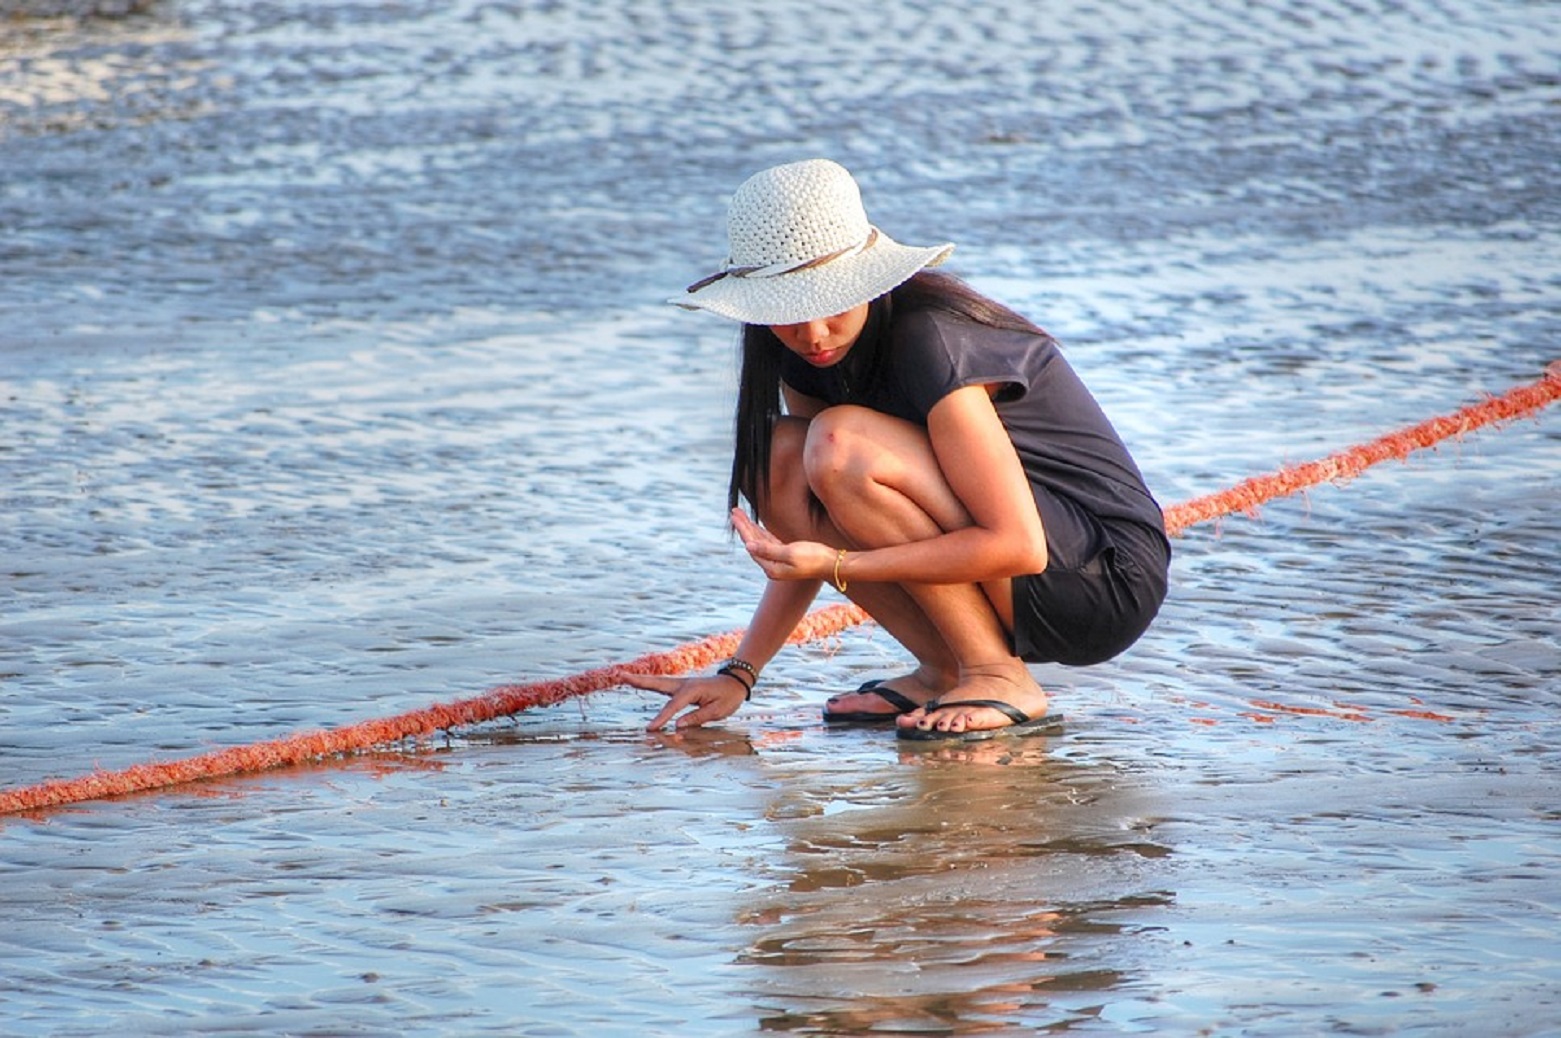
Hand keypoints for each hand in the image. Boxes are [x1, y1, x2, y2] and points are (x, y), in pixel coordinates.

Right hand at [623, 671, 749, 730]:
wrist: (736, 682)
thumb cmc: (728, 697)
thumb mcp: (718, 710)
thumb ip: (698, 717)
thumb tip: (677, 726)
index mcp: (692, 690)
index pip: (673, 706)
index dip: (662, 718)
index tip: (650, 729)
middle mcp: (684, 684)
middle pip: (658, 684)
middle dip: (640, 681)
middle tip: (621, 676)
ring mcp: (681, 684)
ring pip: (658, 683)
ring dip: (641, 681)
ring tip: (623, 677)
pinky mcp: (681, 688)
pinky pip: (663, 687)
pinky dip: (650, 684)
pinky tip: (640, 684)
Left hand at [730, 508, 837, 582]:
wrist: (833, 564)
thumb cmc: (814, 558)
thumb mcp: (790, 553)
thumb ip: (768, 549)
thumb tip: (748, 546)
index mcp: (771, 567)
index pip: (752, 545)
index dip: (743, 529)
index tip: (735, 515)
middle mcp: (773, 567)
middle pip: (754, 543)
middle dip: (744, 527)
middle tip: (734, 511)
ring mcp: (780, 562)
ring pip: (761, 542)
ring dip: (751, 528)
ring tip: (740, 516)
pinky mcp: (787, 556)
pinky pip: (769, 543)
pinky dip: (762, 533)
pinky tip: (756, 527)